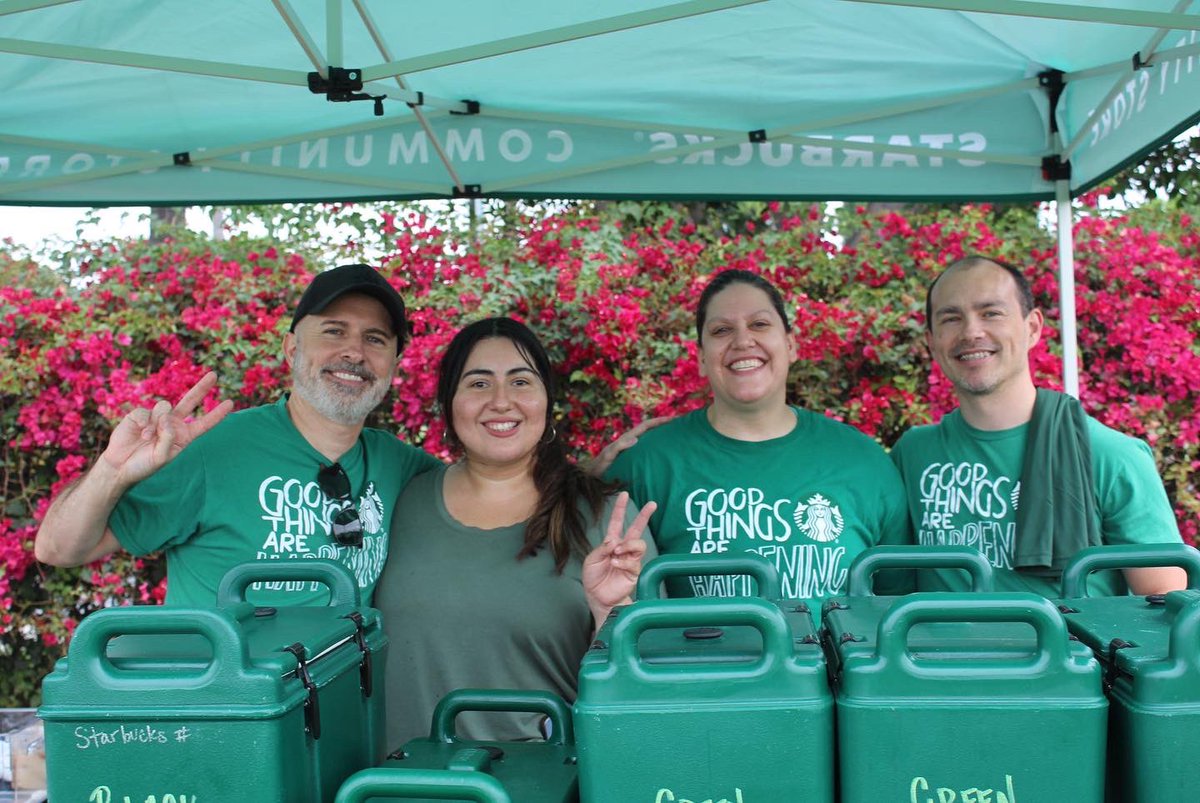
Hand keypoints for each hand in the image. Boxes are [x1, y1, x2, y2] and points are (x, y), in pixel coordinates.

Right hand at [100, 372, 233, 485]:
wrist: (120, 466)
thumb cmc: (144, 465)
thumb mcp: (161, 457)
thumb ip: (168, 439)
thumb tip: (167, 419)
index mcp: (184, 436)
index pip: (204, 423)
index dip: (217, 414)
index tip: (230, 403)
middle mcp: (172, 424)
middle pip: (190, 401)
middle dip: (201, 387)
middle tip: (214, 374)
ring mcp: (156, 417)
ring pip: (165, 407)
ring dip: (156, 424)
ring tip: (147, 438)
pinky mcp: (139, 414)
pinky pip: (146, 411)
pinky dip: (144, 422)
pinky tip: (139, 432)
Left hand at [583, 492, 656, 624]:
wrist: (598, 597)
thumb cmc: (593, 578)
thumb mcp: (592, 560)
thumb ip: (602, 548)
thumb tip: (614, 541)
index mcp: (611, 542)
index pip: (617, 522)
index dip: (620, 508)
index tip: (624, 494)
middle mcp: (623, 548)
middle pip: (637, 529)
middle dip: (645, 515)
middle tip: (652, 504)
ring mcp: (630, 559)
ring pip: (639, 544)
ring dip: (628, 545)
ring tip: (617, 552)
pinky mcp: (634, 571)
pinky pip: (634, 562)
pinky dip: (624, 561)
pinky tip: (616, 564)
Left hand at [585, 415, 671, 476]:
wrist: (593, 477)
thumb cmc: (600, 466)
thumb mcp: (608, 455)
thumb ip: (619, 446)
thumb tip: (636, 438)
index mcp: (628, 438)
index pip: (647, 425)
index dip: (660, 421)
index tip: (674, 419)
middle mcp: (632, 442)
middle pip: (651, 431)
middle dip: (664, 426)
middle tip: (680, 427)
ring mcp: (633, 450)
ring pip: (651, 440)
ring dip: (663, 438)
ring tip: (677, 440)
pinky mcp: (634, 459)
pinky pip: (649, 451)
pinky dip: (658, 450)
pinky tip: (666, 457)